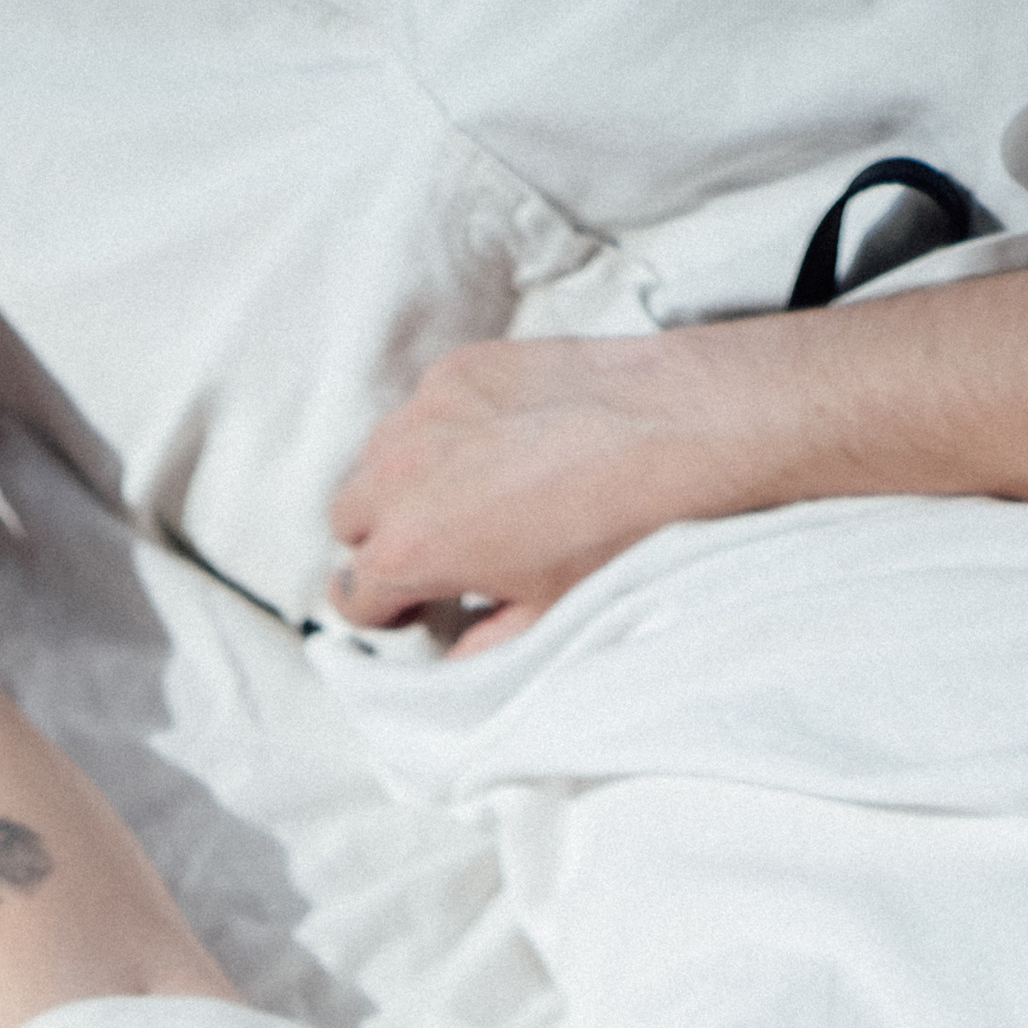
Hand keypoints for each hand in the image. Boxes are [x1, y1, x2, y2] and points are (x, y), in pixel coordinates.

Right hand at [328, 330, 780, 649]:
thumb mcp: (547, 616)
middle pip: (347, 519)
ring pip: (376, 457)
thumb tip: (456, 660)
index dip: (383, 610)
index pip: (349, 593)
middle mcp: (401, 471)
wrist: (681, 431)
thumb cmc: (620, 530)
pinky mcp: (461, 366)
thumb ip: (481, 650)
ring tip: (466, 498)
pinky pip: (422, 408)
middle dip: (379, 541)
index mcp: (412, 546)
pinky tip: (498, 446)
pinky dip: (442, 431)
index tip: (414, 607)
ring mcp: (428, 409)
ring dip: (403, 482)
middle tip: (437, 555)